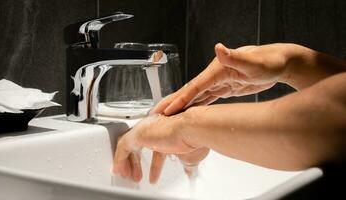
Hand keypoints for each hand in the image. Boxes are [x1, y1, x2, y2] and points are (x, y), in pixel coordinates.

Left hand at [112, 114, 205, 182]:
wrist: (191, 128)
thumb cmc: (193, 137)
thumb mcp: (186, 152)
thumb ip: (182, 159)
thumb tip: (189, 171)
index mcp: (164, 128)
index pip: (151, 143)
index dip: (148, 158)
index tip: (148, 169)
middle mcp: (153, 126)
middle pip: (139, 145)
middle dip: (136, 162)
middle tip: (137, 174)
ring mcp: (145, 128)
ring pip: (129, 146)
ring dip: (129, 163)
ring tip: (130, 175)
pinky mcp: (138, 133)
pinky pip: (123, 147)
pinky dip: (120, 159)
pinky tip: (119, 169)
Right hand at [151, 43, 291, 115]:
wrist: (282, 62)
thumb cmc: (271, 61)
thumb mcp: (254, 62)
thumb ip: (235, 57)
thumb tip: (218, 48)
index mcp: (217, 70)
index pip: (194, 87)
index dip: (179, 99)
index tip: (166, 111)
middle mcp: (214, 75)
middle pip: (189, 91)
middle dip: (172, 103)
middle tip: (155, 115)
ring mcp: (219, 82)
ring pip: (196, 97)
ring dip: (181, 106)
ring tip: (167, 117)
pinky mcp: (225, 88)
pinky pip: (207, 99)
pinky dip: (196, 106)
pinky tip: (189, 113)